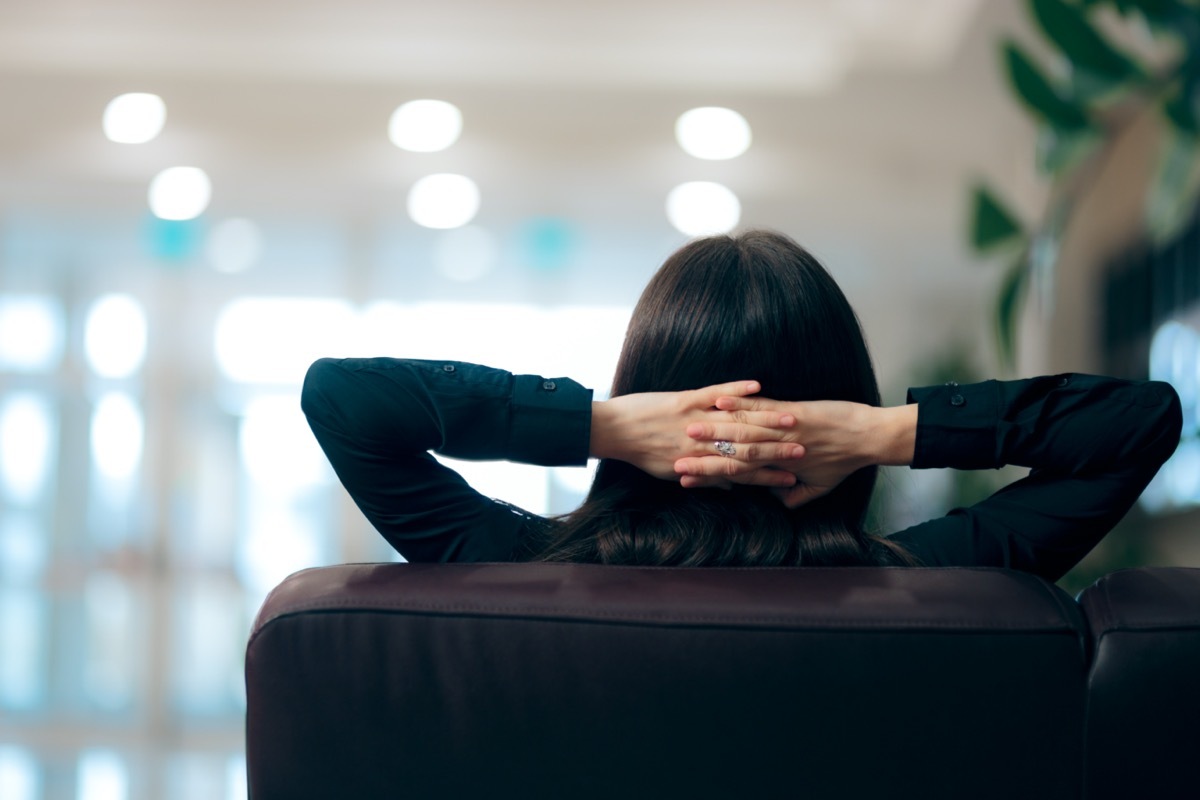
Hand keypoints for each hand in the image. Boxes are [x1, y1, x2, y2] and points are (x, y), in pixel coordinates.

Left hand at [591, 381, 801, 486]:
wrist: (612, 431)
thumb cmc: (641, 452)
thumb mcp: (672, 472)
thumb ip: (703, 475)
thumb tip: (726, 483)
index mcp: (698, 462)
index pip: (741, 472)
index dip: (768, 475)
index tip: (793, 478)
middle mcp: (700, 445)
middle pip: (746, 448)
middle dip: (777, 450)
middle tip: (804, 451)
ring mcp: (694, 420)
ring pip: (736, 422)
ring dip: (766, 421)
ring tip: (793, 420)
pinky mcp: (684, 400)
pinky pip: (715, 393)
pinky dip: (736, 390)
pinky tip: (758, 385)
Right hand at [674, 396, 897, 507]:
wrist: (870, 439)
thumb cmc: (846, 461)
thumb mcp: (822, 486)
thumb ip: (797, 497)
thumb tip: (780, 503)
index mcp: (779, 470)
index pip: (736, 476)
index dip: (708, 478)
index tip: (683, 479)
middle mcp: (777, 452)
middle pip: (732, 456)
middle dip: (701, 457)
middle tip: (674, 458)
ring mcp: (783, 431)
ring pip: (742, 430)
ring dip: (712, 429)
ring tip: (687, 428)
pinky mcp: (792, 412)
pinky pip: (762, 407)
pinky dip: (739, 401)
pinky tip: (718, 402)